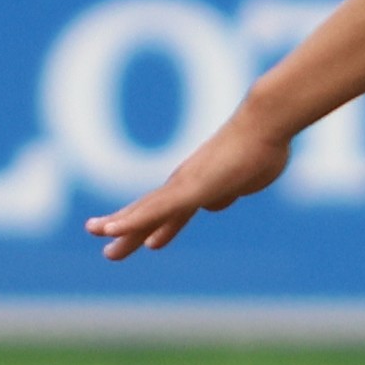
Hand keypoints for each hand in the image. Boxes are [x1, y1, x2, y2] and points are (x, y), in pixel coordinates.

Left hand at [86, 113, 293, 259]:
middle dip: (127, 227)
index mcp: (199, 185)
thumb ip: (228, 192)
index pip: (170, 210)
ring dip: (120, 224)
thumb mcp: (244, 181)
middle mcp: (186, 183)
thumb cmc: (262, 148)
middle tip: (101, 238)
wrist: (266, 124)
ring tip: (98, 232)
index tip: (141, 240)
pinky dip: (134, 221)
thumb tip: (212, 205)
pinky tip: (113, 230)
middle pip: (150, 210)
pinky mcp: (191, 189)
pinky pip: (157, 210)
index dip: (154, 225)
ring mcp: (186, 185)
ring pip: (147, 210)